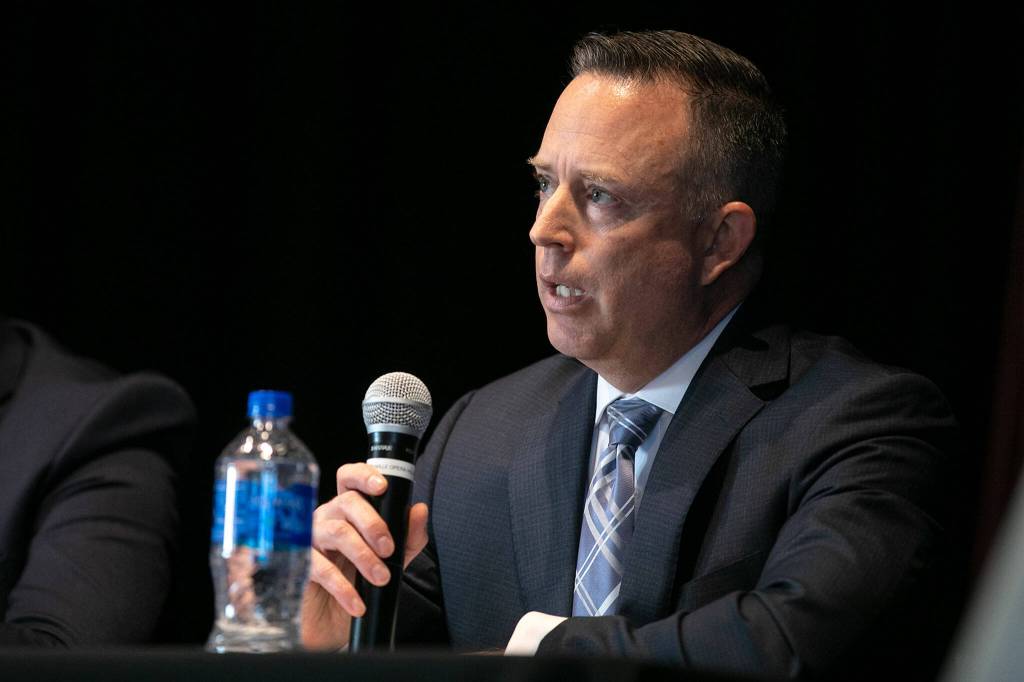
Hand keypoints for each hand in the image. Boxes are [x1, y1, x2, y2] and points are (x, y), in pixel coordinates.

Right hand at [300, 462, 428, 650]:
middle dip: (373, 524)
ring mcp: (311, 538)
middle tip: (389, 549)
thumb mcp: (393, 559)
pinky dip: (343, 587)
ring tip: (381, 578)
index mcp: (349, 509)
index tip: (382, 487)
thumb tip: (420, 509)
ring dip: (363, 555)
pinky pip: (321, 568)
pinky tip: (357, 603)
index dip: (363, 475)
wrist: (334, 623)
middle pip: (347, 502)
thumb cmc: (360, 581)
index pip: (350, 478)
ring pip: (337, 531)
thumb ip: (409, 536)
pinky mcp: (300, 564)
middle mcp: (328, 516)